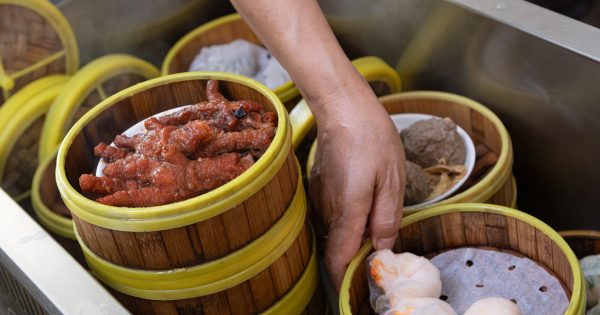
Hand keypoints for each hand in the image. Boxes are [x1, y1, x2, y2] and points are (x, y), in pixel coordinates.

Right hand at [309, 89, 405, 290]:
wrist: (344, 107)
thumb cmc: (372, 138)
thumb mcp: (393, 179)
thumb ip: (386, 218)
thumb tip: (382, 247)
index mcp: (348, 210)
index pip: (338, 260)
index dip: (348, 277)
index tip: (364, 278)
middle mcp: (327, 209)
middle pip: (338, 248)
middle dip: (358, 252)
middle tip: (382, 238)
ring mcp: (319, 198)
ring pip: (335, 231)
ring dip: (354, 233)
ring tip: (376, 209)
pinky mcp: (317, 189)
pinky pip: (331, 214)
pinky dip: (347, 216)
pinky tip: (363, 196)